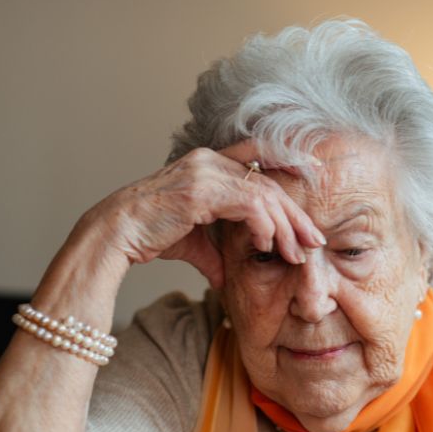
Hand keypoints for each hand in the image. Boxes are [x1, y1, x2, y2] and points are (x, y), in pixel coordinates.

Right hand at [81, 141, 325, 287]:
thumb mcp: (193, 244)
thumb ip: (215, 253)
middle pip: (268, 181)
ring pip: (263, 195)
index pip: (258, 153)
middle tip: (315, 240)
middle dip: (295, 214)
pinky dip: (263, 227)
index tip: (313, 174)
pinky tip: (266, 246)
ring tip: (295, 253)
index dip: (288, 158)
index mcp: (208, 163)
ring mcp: (205, 171)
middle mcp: (209, 159)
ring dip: (285, 228)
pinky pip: (249, 205)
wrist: (117, 235)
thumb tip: (226, 278)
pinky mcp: (202, 189)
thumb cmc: (150, 236)